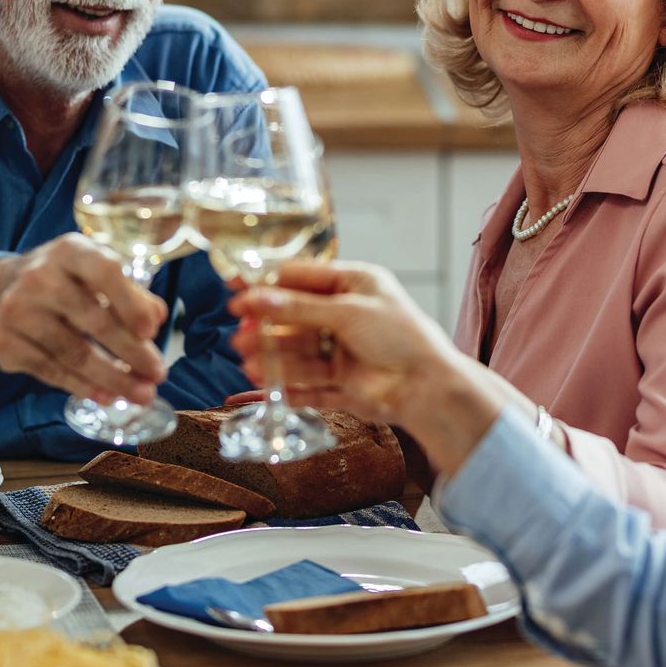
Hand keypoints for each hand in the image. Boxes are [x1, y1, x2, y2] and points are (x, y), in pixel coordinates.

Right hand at [0, 234, 167, 404]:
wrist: (2, 288)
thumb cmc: (65, 280)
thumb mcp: (96, 272)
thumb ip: (130, 292)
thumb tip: (157, 317)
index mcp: (70, 251)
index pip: (105, 272)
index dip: (130, 303)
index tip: (151, 331)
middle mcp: (39, 276)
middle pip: (94, 321)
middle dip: (133, 353)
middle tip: (158, 374)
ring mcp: (16, 309)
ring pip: (74, 353)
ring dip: (113, 379)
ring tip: (140, 393)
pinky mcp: (2, 341)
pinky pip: (51, 370)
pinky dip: (82, 386)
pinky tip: (106, 395)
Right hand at [229, 261, 535, 476]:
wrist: (428, 387)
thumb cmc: (401, 337)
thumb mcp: (348, 311)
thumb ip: (300, 307)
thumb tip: (257, 299)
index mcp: (353, 285)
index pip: (302, 279)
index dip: (268, 285)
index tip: (237, 292)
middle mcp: (345, 316)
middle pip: (295, 319)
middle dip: (267, 327)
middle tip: (240, 333)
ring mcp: (342, 351)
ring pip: (297, 353)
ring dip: (272, 357)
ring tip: (249, 362)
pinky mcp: (341, 383)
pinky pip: (307, 384)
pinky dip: (287, 385)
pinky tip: (266, 385)